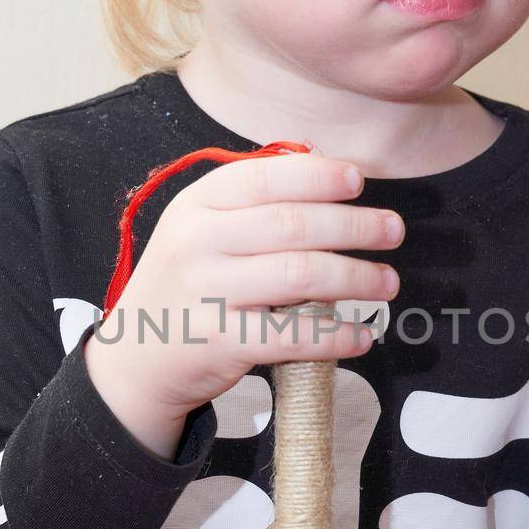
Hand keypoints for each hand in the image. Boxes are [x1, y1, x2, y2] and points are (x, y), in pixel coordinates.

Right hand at [93, 150, 403, 418]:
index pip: (264, 177)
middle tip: (393, 231)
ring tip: (388, 282)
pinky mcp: (220, 343)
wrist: (134, 357)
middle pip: (292, 225)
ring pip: (299, 276)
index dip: (317, 176)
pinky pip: (292, 335)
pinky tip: (362, 334)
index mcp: (196, 204)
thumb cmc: (185, 283)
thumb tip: (328, 171)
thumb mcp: (200, 229)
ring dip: (356, 277)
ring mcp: (206, 293)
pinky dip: (336, 335)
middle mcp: (198, 242)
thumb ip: (251, 203)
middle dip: (353, 225)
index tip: (358, 180)